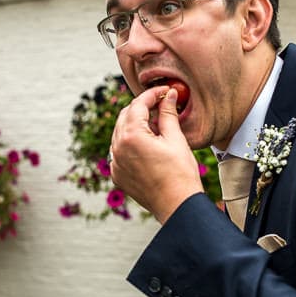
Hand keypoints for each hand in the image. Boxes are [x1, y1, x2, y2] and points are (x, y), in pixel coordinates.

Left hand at [109, 86, 203, 222]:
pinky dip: (131, 143)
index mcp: (131, 136)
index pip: (138, 104)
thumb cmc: (180, 174)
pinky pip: (120, 151)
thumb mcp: (175, 139)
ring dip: (136, 125)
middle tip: (162, 106)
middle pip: (126, 116)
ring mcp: (115, 163)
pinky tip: (149, 145)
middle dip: (142, 108)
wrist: (177, 206)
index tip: (165, 91)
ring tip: (158, 127)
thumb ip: (168, 114)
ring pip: (121, 133)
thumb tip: (170, 94)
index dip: (152, 94)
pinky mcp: (117, 174)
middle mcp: (117, 148)